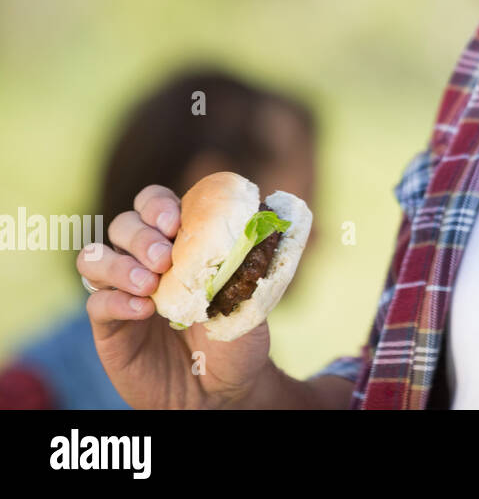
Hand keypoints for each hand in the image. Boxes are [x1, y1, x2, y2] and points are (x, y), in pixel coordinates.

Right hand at [77, 185, 275, 408]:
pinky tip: (143, 311)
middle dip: (141, 235)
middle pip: (123, 225)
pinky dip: (116, 300)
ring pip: (95, 257)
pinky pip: (96, 302)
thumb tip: (264, 230)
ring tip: (151, 284)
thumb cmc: (237, 340)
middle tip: (164, 258)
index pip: (155, 204)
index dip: (158, 204)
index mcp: (180, 244)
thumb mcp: (253, 301)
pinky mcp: (109, 327)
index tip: (176, 222)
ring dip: (120, 264)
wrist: (222, 392)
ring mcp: (124, 292)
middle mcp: (146, 262)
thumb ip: (250, 267)